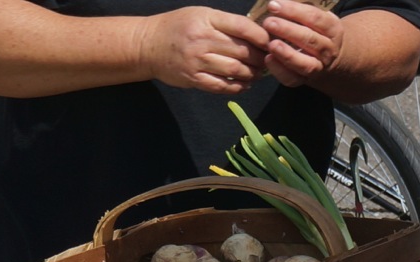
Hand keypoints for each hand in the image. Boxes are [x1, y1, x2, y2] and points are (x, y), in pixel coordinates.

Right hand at [140, 7, 269, 93]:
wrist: (149, 45)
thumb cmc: (178, 27)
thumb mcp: (200, 15)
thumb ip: (224, 23)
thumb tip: (254, 33)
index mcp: (207, 19)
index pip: (242, 26)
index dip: (260, 36)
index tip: (270, 41)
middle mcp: (203, 40)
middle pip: (241, 50)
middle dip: (259, 57)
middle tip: (268, 61)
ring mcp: (198, 61)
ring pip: (234, 69)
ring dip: (251, 74)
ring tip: (258, 74)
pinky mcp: (193, 79)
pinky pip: (220, 86)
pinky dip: (236, 87)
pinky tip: (244, 86)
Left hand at [261, 0, 343, 85]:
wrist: (330, 59)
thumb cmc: (317, 32)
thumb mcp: (318, 19)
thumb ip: (304, 11)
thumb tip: (279, 3)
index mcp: (332, 29)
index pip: (314, 18)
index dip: (294, 11)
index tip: (273, 5)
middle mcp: (328, 50)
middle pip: (309, 39)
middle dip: (287, 30)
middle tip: (268, 23)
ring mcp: (318, 67)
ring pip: (303, 62)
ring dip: (285, 53)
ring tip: (270, 43)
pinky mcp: (304, 81)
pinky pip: (292, 78)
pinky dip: (279, 70)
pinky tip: (268, 59)